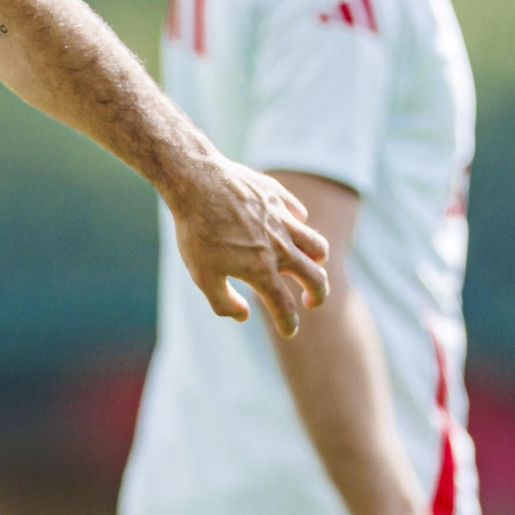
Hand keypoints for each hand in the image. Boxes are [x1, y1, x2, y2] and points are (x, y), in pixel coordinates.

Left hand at [172, 156, 330, 336]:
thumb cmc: (197, 233)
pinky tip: (288, 228)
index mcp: (262, 271)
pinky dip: (299, 226)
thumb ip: (224, 303)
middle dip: (318, 295)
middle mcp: (281, 248)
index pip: (284, 306)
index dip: (289, 323)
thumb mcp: (202, 277)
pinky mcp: (280, 198)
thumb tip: (245, 315)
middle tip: (311, 301)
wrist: (196, 184)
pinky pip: (300, 215)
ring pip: (317, 245)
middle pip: (315, 278)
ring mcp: (283, 221)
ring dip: (317, 260)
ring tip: (310, 265)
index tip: (289, 330)